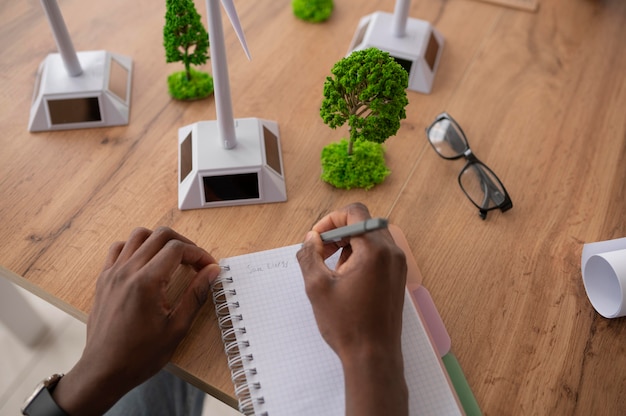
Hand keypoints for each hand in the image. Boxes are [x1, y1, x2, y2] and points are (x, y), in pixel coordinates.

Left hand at [53, 227, 220, 414]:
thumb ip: (196, 294)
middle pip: (160, 235)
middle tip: (195, 261)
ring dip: (160, 241)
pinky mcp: (104, 279)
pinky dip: (136, 247)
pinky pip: (119, 248)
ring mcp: (112, 273)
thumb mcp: (177, 327)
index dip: (198, 254)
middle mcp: (127, 271)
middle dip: (183, 244)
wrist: (104, 371)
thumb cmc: (140, 355)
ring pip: (139, 235)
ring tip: (173, 259)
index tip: (208, 267)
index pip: (177, 249)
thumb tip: (212, 271)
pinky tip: (147, 263)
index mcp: (146, 282)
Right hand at [296, 202, 407, 415]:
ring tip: (334, 271)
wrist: (373, 356)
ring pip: (371, 238)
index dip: (331, 220)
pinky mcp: (398, 277)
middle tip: (321, 253)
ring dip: (349, 245)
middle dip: (339, 233)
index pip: (355, 212)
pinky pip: (379, 254)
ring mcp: (398, 265)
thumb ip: (309, 256)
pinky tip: (347, 279)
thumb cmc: (347, 324)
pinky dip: (361, 257)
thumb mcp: (317, 287)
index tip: (317, 239)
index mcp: (375, 250)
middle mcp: (392, 253)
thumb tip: (310, 240)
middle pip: (364, 223)